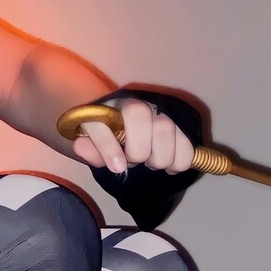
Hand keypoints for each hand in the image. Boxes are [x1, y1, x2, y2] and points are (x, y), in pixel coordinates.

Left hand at [71, 94, 194, 177]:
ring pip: (167, 128)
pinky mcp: (183, 124)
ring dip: (159, 157)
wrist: (128, 127)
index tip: (117, 167)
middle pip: (143, 119)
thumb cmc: (110, 136)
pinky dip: (181, 160)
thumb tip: (82, 148)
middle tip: (134, 162)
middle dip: (139, 152)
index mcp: (112, 106)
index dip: (110, 145)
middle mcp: (140, 102)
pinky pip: (188, 144)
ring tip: (151, 164)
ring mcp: (163, 111)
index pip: (109, 119)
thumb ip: (87, 146)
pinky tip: (170, 167)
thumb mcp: (94, 142)